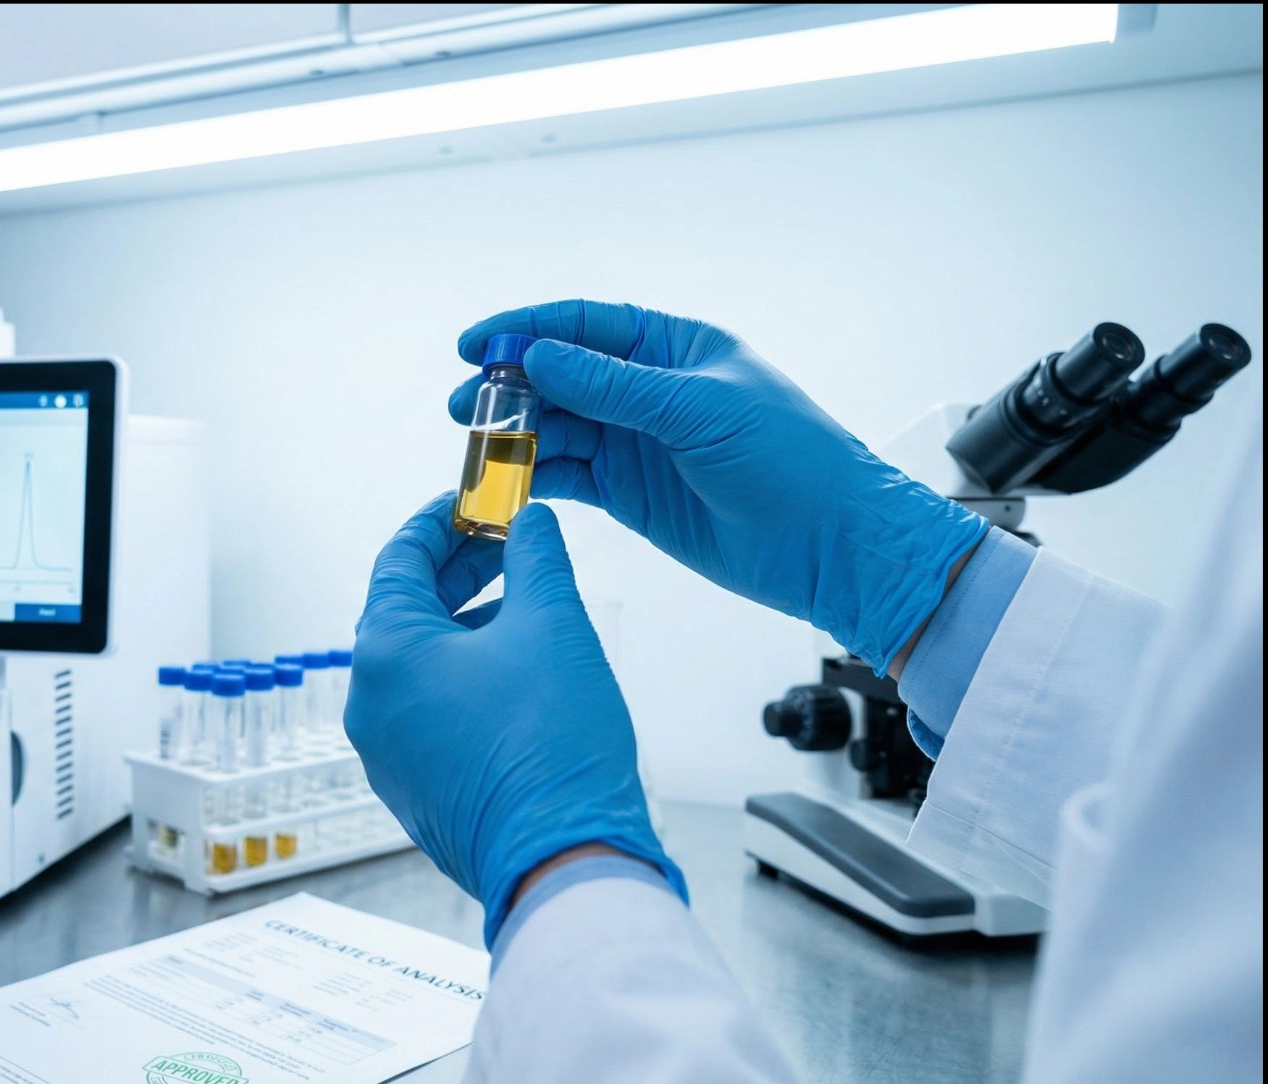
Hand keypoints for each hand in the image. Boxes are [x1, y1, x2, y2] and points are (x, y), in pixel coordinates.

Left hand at [345, 495, 682, 945]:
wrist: (563, 860)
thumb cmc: (551, 746)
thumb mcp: (553, 625)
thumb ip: (536, 558)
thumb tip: (530, 523)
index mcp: (385, 654)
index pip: (399, 559)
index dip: (443, 520)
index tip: (478, 502)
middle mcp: (369, 704)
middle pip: (406, 611)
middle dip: (462, 572)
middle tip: (514, 546)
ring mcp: (387, 753)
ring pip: (421, 665)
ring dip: (469, 626)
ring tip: (530, 608)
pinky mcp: (414, 789)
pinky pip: (429, 713)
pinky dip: (466, 678)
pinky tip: (520, 673)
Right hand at [451, 300, 986, 669]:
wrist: (833, 545)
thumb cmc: (791, 460)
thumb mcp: (698, 410)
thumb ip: (613, 386)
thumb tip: (538, 356)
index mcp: (675, 348)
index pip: (585, 324)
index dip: (526, 327)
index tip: (477, 344)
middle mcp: (650, 390)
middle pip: (560, 375)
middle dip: (509, 386)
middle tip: (466, 405)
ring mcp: (638, 443)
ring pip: (557, 427)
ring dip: (514, 434)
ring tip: (476, 445)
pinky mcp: (631, 495)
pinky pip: (568, 476)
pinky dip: (533, 476)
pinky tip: (503, 480)